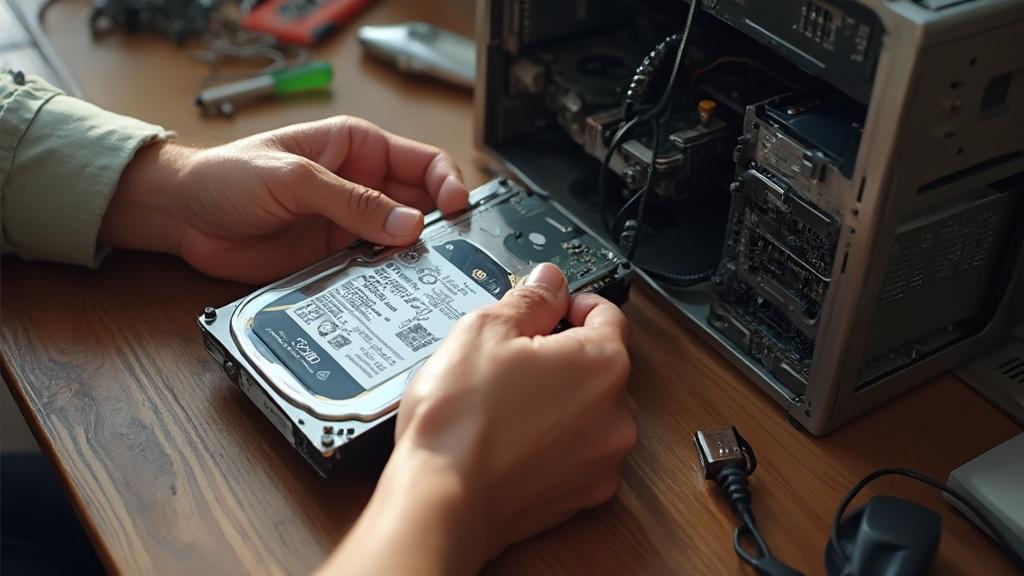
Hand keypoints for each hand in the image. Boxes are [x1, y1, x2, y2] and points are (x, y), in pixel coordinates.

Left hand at [100, 116, 467, 281]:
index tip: (457, 208)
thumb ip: (350, 201)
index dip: (447, 183)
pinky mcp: (335, 258)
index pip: (422, 162)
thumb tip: (406, 224)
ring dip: (413, 257)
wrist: (184, 217)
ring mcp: (350, 224)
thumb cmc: (226, 176)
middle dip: (438, 227)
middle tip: (448, 252)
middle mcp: (362, 186)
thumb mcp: (293, 179)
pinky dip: (387, 280)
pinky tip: (392, 289)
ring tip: (423, 274)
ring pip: (401, 242)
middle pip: (420, 206)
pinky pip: (374, 270)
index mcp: (357, 149)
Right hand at [320, 263, 635, 574]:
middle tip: (510, 358)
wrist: (440, 504)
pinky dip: (551, 442)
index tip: (547, 307)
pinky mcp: (583, 495)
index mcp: (602, 364)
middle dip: (560, 355)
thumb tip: (550, 281)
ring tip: (504, 402)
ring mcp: (604, 460)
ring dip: (557, 400)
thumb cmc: (460, 423)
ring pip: (587, 411)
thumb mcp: (485, 330)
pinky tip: (509, 438)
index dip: (572, 304)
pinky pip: (576, 452)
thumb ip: (530, 299)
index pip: (607, 314)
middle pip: (598, 365)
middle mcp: (617, 415)